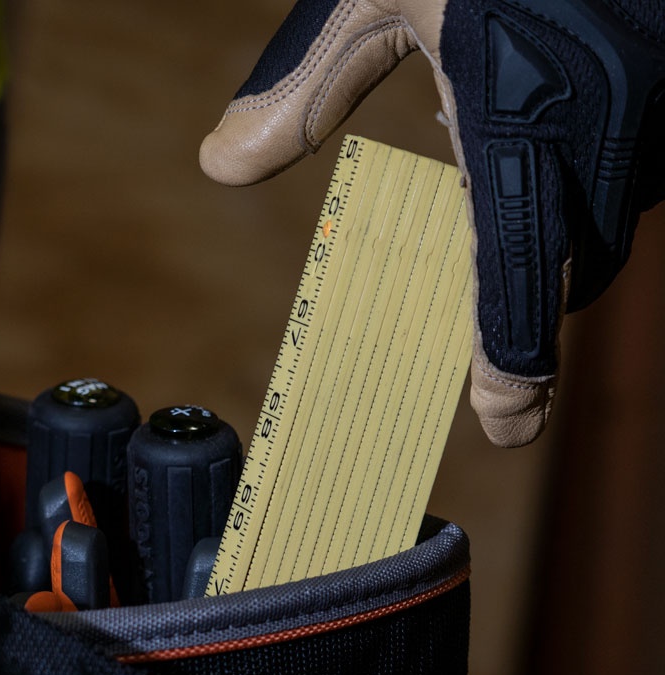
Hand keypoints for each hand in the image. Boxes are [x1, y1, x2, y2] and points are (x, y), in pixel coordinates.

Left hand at [200, 0, 664, 445]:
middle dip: (523, 305)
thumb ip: (299, 86)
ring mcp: (656, 113)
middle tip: (483, 334)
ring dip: (554, 246)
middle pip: (567, 272)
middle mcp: (603, 128)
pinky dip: (583, 191)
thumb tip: (217, 165)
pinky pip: (633, 178)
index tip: (506, 424)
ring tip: (506, 205)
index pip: (516, 274)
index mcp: (520, 117)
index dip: (511, 359)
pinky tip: (545, 134)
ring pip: (605, 231)